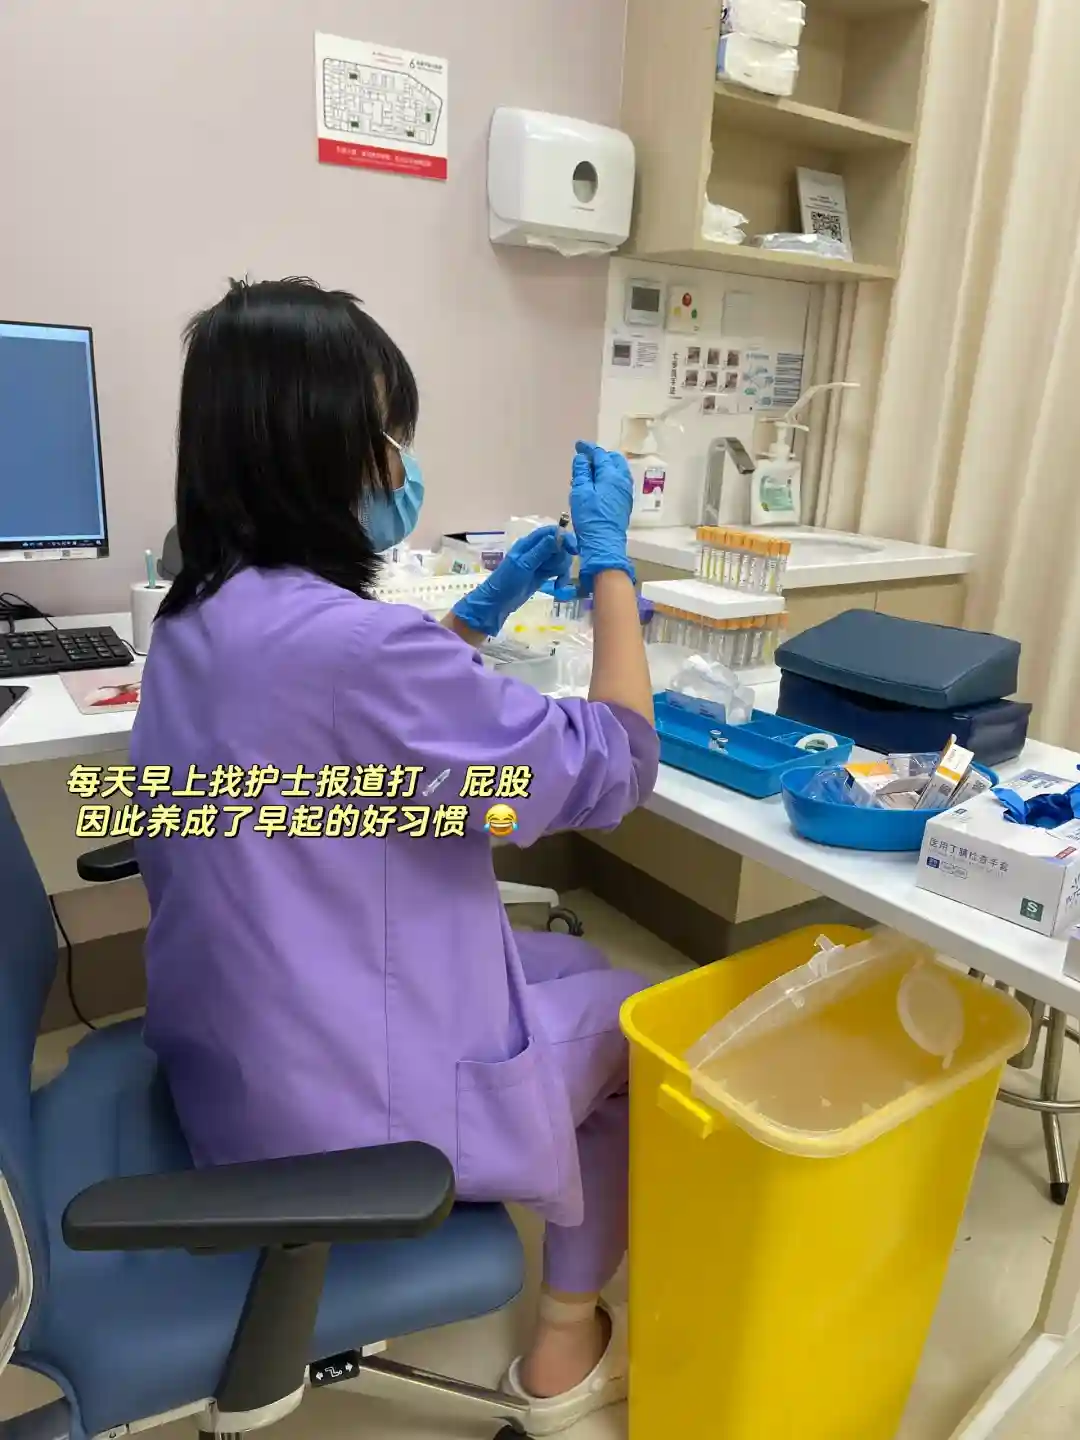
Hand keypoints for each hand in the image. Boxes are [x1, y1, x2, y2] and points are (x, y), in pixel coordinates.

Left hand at [450, 525, 578, 637]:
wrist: (498, 602)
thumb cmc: (507, 581)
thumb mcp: (524, 565)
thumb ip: (541, 551)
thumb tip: (557, 536)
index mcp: (529, 544)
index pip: (551, 532)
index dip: (564, 538)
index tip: (573, 550)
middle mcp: (536, 551)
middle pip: (559, 546)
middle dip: (562, 558)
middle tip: (555, 570)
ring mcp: (540, 563)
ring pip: (559, 559)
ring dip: (562, 570)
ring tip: (557, 582)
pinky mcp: (542, 575)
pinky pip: (557, 571)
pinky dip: (560, 577)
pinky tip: (558, 586)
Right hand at [570, 442, 635, 589]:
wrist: (604, 544)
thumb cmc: (590, 518)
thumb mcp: (580, 493)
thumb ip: (582, 473)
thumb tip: (582, 458)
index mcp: (612, 474)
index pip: (600, 454)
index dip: (588, 449)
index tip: (578, 445)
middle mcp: (623, 480)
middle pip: (613, 460)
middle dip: (600, 456)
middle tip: (585, 459)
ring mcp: (626, 492)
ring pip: (617, 471)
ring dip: (605, 467)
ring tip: (590, 472)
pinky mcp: (624, 503)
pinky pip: (618, 482)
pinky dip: (608, 477)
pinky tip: (598, 485)